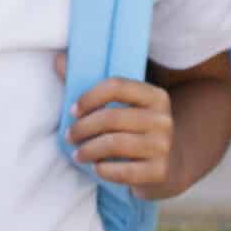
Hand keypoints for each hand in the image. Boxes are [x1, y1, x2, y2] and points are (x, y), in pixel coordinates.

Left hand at [60, 57, 175, 195]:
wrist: (171, 163)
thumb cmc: (134, 130)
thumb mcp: (122, 106)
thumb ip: (91, 84)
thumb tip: (59, 59)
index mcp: (155, 96)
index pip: (116, 86)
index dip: (89, 97)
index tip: (72, 110)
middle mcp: (163, 119)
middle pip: (111, 117)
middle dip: (82, 128)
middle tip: (69, 137)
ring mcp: (163, 146)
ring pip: (115, 144)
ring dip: (88, 150)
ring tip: (78, 155)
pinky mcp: (160, 171)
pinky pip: (124, 171)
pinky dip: (104, 170)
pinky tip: (96, 169)